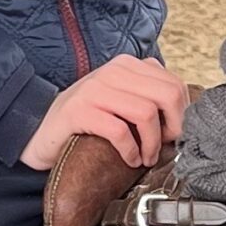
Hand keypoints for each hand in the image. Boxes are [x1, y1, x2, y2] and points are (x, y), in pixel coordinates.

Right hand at [21, 53, 191, 169]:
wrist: (42, 131)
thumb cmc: (87, 120)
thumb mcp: (120, 99)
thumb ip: (147, 95)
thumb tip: (183, 113)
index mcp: (127, 65)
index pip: (174, 83)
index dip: (181, 114)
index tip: (174, 135)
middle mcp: (113, 71)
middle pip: (167, 94)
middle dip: (174, 126)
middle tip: (165, 147)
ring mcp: (95, 89)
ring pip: (146, 113)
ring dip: (152, 144)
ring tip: (145, 158)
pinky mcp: (80, 111)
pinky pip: (119, 131)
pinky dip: (131, 150)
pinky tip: (130, 159)